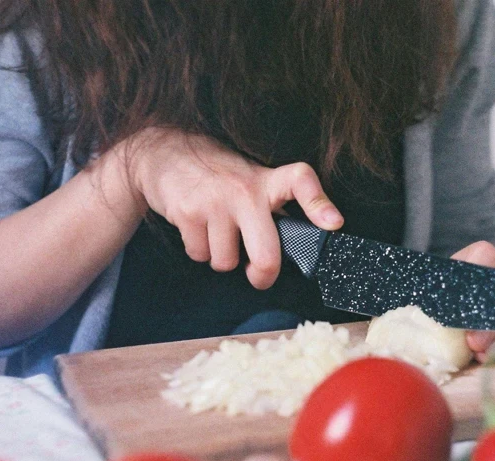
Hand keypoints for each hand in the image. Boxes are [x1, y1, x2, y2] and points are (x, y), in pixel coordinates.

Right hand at [125, 128, 342, 289]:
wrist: (161, 152)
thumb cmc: (216, 174)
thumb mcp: (250, 179)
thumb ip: (272, 206)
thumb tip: (296, 243)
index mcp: (266, 180)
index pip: (301, 182)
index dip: (319, 204)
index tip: (333, 223)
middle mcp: (244, 190)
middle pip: (265, 255)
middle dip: (262, 275)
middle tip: (258, 275)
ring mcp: (215, 203)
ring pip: (226, 262)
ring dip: (221, 257)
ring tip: (216, 232)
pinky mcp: (187, 214)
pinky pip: (200, 255)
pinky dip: (198, 249)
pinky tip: (197, 227)